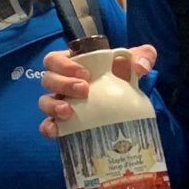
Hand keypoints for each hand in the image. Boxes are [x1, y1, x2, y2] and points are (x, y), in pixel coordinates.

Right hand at [35, 42, 156, 137]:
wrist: (126, 103)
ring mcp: (59, 103)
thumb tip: (141, 67)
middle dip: (63, 83)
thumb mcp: (134, 63)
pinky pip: (47, 125)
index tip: (86, 74)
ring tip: (69, 112)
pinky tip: (55, 131)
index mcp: (72, 64)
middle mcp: (62, 82)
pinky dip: (49, 127)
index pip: (56, 59)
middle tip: (84, 90)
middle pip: (48, 79)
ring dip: (53, 105)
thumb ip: (143, 57)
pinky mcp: (61, 123)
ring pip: (44, 101)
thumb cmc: (122, 76)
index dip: (65, 65)